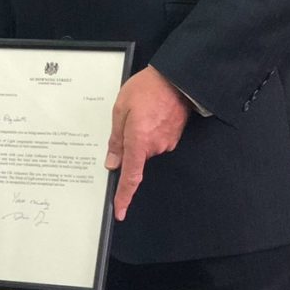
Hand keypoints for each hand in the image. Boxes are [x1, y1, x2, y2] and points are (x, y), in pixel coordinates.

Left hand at [105, 66, 191, 221]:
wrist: (177, 78)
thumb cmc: (148, 88)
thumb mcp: (121, 108)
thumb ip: (116, 138)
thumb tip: (112, 161)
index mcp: (138, 141)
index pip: (130, 177)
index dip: (124, 196)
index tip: (119, 211)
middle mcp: (155, 147)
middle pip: (136, 155)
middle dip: (129, 142)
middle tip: (128, 116)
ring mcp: (167, 142)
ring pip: (146, 146)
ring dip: (140, 132)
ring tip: (142, 108)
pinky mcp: (174, 136)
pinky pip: (157, 138)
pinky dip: (151, 128)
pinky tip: (151, 111)